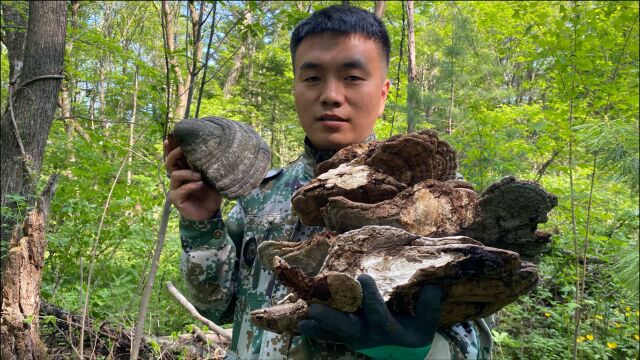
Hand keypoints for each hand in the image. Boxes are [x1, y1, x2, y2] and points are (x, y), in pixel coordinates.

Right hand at [164, 139, 221, 220]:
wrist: (209, 214)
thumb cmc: (211, 194)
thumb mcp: (213, 179)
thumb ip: (209, 168)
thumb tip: (215, 151)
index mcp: (185, 171)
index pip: (176, 157)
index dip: (172, 147)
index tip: (172, 136)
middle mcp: (178, 179)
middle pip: (170, 163)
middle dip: (174, 154)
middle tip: (183, 149)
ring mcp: (176, 188)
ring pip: (175, 175)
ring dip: (187, 173)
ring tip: (199, 176)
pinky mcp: (176, 199)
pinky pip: (180, 190)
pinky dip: (190, 186)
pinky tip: (199, 184)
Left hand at [297, 274, 441, 349]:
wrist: (404, 353)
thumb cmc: (416, 332)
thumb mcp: (427, 323)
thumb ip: (429, 307)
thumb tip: (432, 287)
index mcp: (388, 329)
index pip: (377, 314)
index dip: (370, 297)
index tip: (363, 277)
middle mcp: (368, 335)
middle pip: (347, 328)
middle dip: (330, 318)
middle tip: (313, 309)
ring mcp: (355, 339)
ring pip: (334, 334)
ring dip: (318, 326)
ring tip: (301, 320)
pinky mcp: (347, 339)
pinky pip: (329, 337)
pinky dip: (317, 331)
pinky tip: (301, 325)